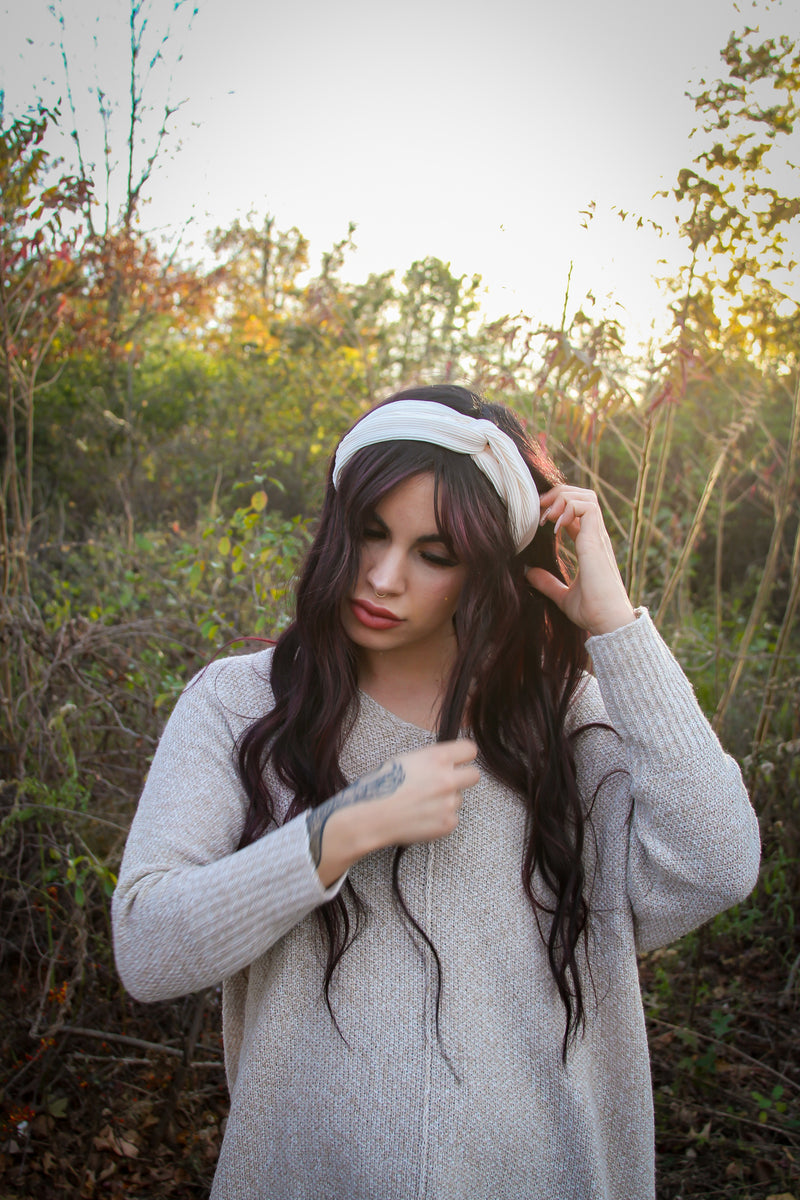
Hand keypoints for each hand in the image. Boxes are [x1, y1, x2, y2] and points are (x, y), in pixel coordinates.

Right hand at [310, 740, 479, 885]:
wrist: (370, 816)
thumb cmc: (382, 785)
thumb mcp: (405, 759)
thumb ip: (430, 759)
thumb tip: (445, 761)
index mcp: (437, 757)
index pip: (470, 750)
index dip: (463, 755)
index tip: (458, 761)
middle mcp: (448, 779)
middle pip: (474, 775)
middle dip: (462, 778)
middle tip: (445, 783)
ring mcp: (450, 803)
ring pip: (459, 798)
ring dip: (446, 800)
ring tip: (422, 804)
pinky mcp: (448, 823)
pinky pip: (452, 818)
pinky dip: (440, 818)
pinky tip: (421, 817)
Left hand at [526, 484, 634, 635]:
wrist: (608, 623)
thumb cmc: (592, 612)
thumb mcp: (563, 596)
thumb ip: (547, 583)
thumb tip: (528, 573)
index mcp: (589, 546)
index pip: (577, 512)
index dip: (558, 507)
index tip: (540, 520)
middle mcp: (595, 538)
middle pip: (583, 496)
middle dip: (558, 495)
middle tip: (540, 511)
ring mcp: (598, 538)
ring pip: (586, 497)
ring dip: (562, 498)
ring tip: (547, 516)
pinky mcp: (596, 542)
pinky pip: (587, 507)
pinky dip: (569, 507)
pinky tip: (555, 526)